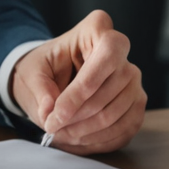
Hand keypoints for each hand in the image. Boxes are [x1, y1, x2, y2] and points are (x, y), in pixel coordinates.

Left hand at [11, 11, 145, 153]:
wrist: (56, 75)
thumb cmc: (46, 67)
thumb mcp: (32, 72)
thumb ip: (40, 91)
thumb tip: (50, 112)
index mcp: (96, 28)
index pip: (105, 54)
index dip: (81, 90)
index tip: (56, 113)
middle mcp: (122, 50)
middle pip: (109, 90)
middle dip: (77, 117)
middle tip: (52, 128)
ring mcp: (133, 77)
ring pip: (116, 113)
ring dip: (85, 132)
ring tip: (61, 135)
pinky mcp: (136, 102)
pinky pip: (125, 128)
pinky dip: (99, 141)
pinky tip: (78, 140)